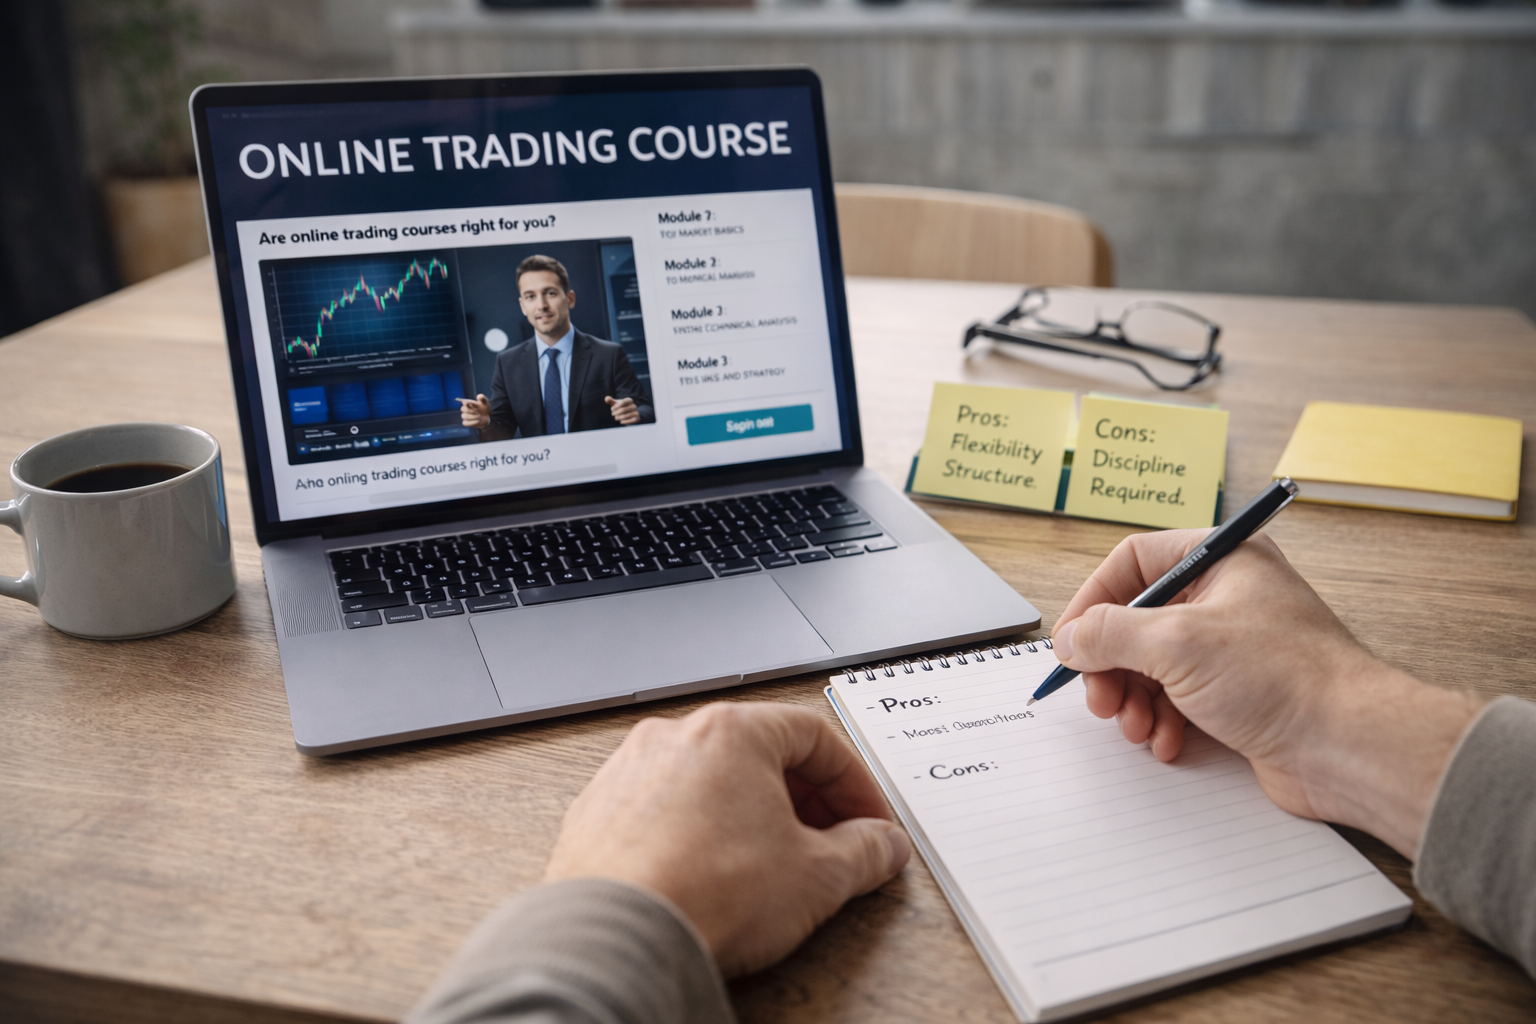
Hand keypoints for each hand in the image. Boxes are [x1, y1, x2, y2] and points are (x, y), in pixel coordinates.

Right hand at [457, 394, 489, 428]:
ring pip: (464, 416)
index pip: (464, 402)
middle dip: (471, 411)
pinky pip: (465, 423)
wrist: (487, 417)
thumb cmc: (485, 408)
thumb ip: (483, 399)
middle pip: (463, 409)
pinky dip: (471, 423)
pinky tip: (477, 421)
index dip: (470, 404)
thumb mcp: (485, 403)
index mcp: (468, 403)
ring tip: (479, 416)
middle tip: (479, 412)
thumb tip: (479, 396)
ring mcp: (465, 416)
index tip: (477, 406)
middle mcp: (465, 409)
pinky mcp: (466, 422)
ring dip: (472, 417)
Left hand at [544, 702, 910, 976]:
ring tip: (771, 866)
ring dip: (748, 816)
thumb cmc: (706, 894)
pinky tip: (711, 877)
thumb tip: (881, 846)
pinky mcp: (596, 814)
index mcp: (730, 732)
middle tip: (831, 845)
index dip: (853, 782)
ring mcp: (627, 773)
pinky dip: (696, 834)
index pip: (813, 736)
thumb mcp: (817, 876)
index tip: (867, 821)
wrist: (617, 939)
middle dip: (805, 800)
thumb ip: (864, 852)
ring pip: (707, 781)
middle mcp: (673, 738)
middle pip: (759, 754)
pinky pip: (662, 811)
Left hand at [605, 395, 638, 424]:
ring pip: (625, 416)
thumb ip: (611, 401)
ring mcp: (636, 412)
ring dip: (618, 417)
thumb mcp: (616, 404)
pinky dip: (624, 421)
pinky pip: (629, 421)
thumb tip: (606, 398)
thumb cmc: (621, 408)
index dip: (615, 407)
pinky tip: (621, 421)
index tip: (612, 409)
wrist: (630, 414)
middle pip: (623, 410)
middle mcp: (634, 406)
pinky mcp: (637, 418)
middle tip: (612, 414)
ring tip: (616, 418)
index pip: (622, 402)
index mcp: (629, 400)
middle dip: (616, 413)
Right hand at [1052, 529, 1483, 857]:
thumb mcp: (1176, 643)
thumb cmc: (1285, 679)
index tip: (1071, 642)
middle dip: (1111, 664)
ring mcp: (1233, 648)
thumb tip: (1069, 638)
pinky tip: (1167, 742)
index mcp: (1222, 560)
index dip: (1093, 601)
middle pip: (1137, 620)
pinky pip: (1178, 699)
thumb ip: (1108, 633)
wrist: (1351, 746)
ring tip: (1136, 726)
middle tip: (1100, 698)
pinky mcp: (1239, 694)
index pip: (1133, 562)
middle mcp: (1227, 597)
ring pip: (1153, 665)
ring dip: (1134, 699)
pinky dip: (1162, 721)